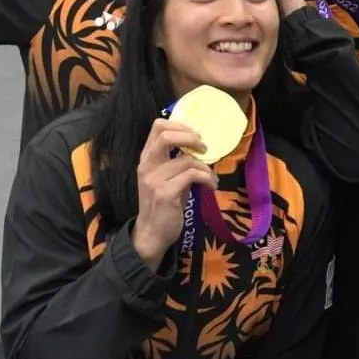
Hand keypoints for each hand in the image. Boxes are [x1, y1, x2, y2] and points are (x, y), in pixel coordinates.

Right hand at [130, 119, 218, 270]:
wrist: (152, 233)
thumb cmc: (163, 204)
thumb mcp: (165, 177)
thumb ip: (175, 160)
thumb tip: (199, 145)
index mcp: (146, 158)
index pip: (157, 127)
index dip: (180, 125)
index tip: (196, 136)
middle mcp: (147, 166)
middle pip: (166, 136)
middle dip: (191, 138)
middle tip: (205, 148)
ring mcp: (154, 180)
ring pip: (187, 160)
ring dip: (206, 168)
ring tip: (212, 178)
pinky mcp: (165, 193)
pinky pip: (192, 176)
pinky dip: (207, 178)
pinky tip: (211, 186)